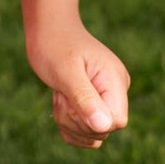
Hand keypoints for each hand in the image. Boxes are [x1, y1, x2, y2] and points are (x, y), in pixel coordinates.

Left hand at [27, 23, 129, 148]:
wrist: (48, 28)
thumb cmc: (54, 45)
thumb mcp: (65, 72)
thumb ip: (85, 99)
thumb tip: (105, 127)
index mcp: (115, 81)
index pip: (116, 122)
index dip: (90, 121)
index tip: (70, 100)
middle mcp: (116, 92)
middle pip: (102, 131)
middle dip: (74, 119)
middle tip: (61, 93)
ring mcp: (105, 99)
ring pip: (92, 135)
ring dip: (68, 121)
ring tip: (61, 94)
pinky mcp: (94, 105)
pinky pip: (84, 132)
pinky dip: (67, 123)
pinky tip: (61, 101)